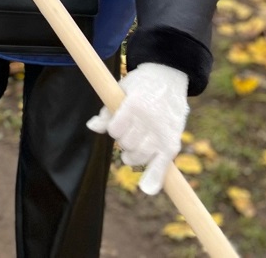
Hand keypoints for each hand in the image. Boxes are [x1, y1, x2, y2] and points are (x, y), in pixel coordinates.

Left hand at [86, 63, 188, 195]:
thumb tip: (91, 126)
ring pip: (139, 157)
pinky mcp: (173, 143)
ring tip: (135, 147)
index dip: (114, 128)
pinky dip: (155, 178)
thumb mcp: (120, 90)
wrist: (169, 77)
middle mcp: (150, 121)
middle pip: (126, 144)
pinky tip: (148, 188)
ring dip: (133, 156)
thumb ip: (107, 112)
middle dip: (124, 140)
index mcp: (135, 105)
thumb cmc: (139, 85)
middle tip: (131, 131)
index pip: (115, 130)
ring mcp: (162, 133)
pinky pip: (162, 166)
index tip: (119, 123)